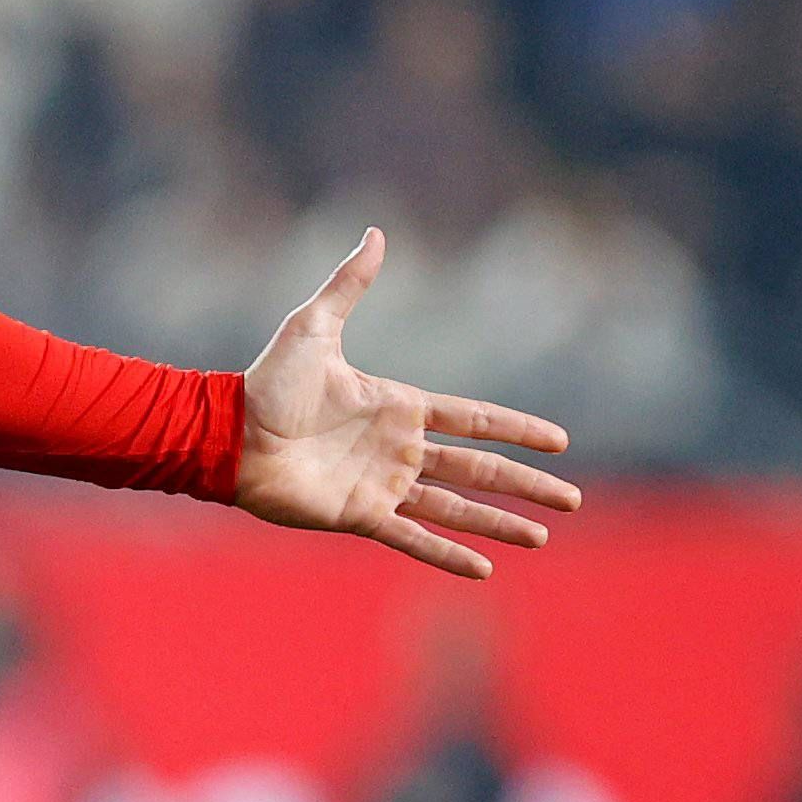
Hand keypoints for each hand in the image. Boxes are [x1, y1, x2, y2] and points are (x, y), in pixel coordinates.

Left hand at [233, 229, 581, 579]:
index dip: (517, 429)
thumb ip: (349, 284)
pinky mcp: (359, 515)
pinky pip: (413, 537)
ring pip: (456, 507)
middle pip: (480, 469)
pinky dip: (447, 554)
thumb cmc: (267, 382)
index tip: (559, 442)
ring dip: (499, 524)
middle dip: (527, 485)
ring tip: (541, 539)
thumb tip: (375, 232)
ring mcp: (382, 484)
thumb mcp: (313, 326)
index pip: (475, 418)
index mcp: (399, 406)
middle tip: (572, 500)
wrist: (229, 434)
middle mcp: (399, 449)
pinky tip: (483, 570)